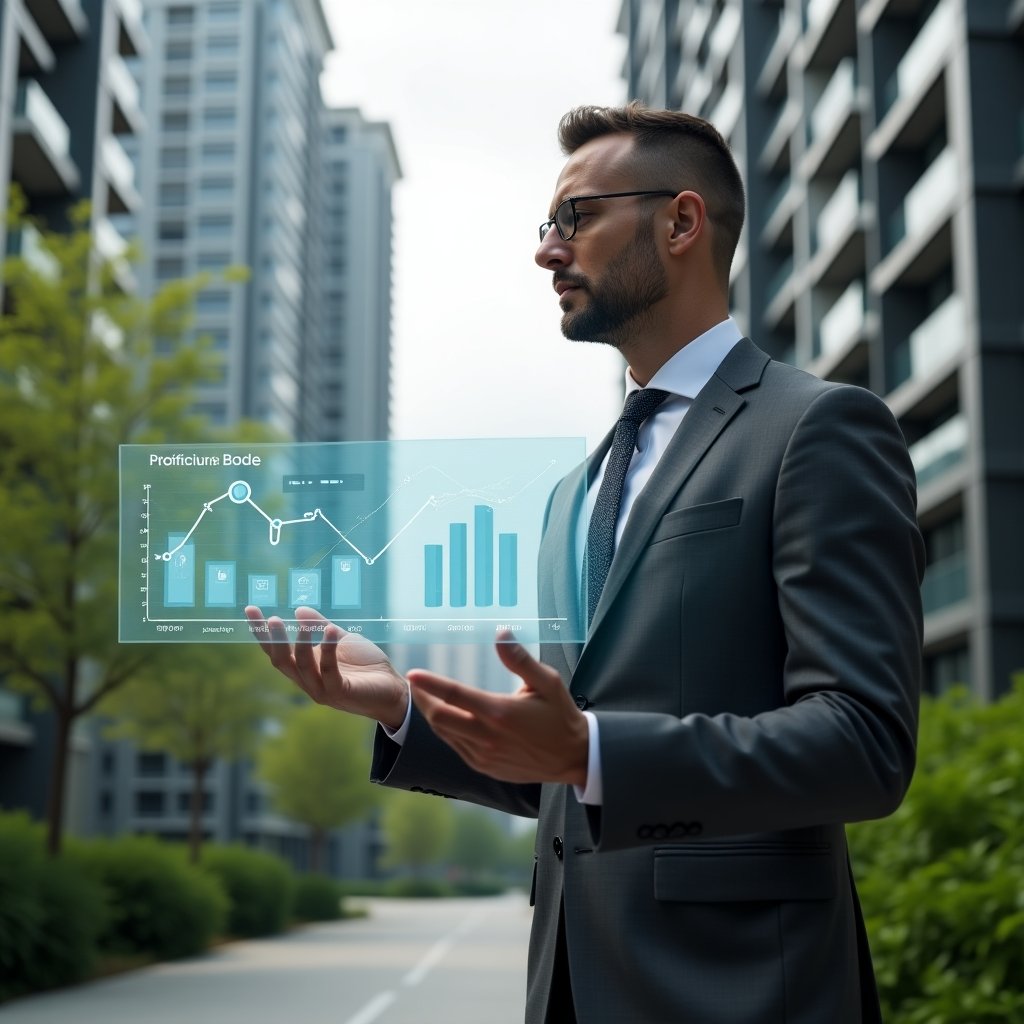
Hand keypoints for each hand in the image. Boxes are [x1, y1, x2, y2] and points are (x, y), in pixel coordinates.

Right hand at [244, 606, 408, 729]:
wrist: (392, 688)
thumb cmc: (365, 665)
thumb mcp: (341, 639)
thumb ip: (320, 626)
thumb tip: (298, 609)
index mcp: (304, 668)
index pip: (276, 651)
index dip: (262, 633)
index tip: (250, 610)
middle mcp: (307, 681)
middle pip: (282, 661)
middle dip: (274, 640)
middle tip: (271, 618)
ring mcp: (322, 690)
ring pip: (303, 667)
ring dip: (301, 643)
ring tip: (302, 622)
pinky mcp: (340, 693)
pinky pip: (329, 672)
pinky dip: (327, 651)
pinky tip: (328, 632)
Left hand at [407, 634, 588, 785]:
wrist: (573, 757)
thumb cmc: (560, 715)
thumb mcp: (547, 682)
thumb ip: (521, 660)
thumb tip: (501, 634)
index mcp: (500, 713)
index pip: (455, 695)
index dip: (430, 684)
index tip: (412, 674)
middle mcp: (488, 737)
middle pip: (439, 718)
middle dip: (423, 700)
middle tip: (416, 686)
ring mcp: (484, 756)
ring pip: (444, 734)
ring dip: (433, 716)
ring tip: (427, 699)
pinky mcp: (485, 767)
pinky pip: (456, 747)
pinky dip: (447, 731)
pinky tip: (449, 719)